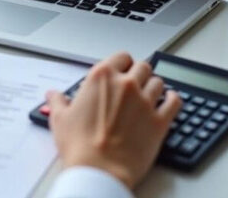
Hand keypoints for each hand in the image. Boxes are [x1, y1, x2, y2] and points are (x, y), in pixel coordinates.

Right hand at [47, 52, 181, 188]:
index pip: (121, 57)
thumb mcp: (60, 119)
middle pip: (142, 67)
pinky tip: (169, 101)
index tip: (121, 71)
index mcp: (102, 78)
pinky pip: (175, 101)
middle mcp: (126, 84)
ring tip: (149, 95)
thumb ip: (58, 102)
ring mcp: (145, 101)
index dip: (122, 64)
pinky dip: (173, 99)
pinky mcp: (159, 120)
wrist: (99, 171)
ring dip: (154, 87)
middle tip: (135, 85)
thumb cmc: (80, 146)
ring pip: (158, 82)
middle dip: (139, 74)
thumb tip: (53, 95)